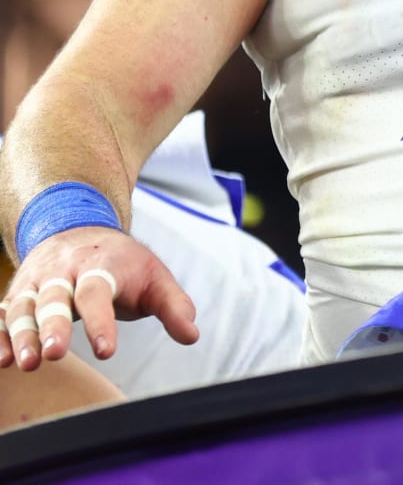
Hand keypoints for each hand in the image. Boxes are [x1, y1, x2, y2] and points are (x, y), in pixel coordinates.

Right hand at [0, 227, 197, 370]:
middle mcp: (64, 270)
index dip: (101, 321)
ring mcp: (37, 281)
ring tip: (25, 363)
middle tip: (53, 355)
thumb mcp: (154, 277)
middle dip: (52, 325)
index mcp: (101, 265)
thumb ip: (173, 305)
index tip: (107, 351)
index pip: (98, 292)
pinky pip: (2, 312)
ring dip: (21, 334)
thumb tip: (192, 334)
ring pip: (23, 306)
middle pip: (55, 297)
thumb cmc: (123, 264)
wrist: (81, 229)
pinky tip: (0, 360)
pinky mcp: (18, 292)